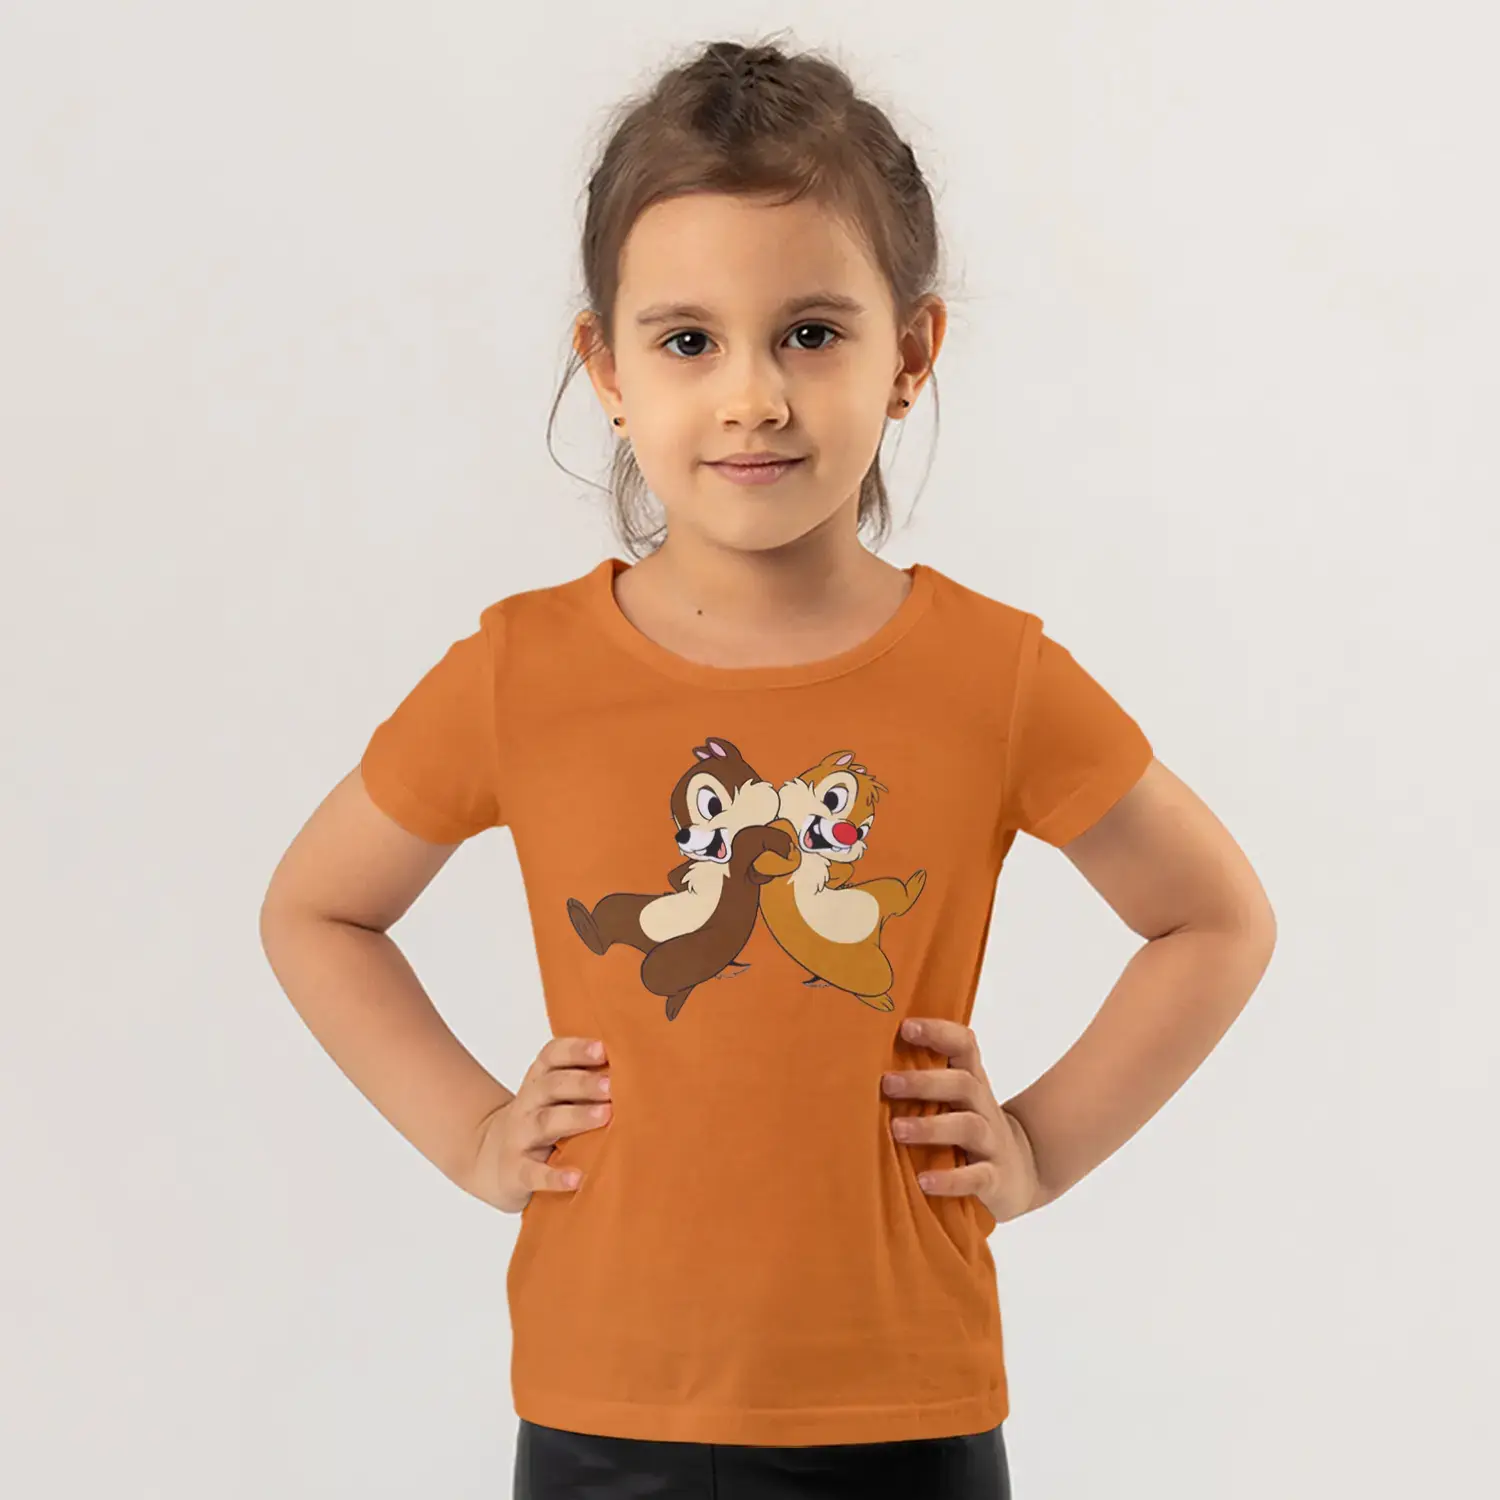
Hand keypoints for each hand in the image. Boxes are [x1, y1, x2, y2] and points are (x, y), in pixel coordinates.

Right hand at [465, 1036, 611, 1212]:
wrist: (489, 1159)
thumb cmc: (538, 1121)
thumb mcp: (553, 1096)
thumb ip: (583, 1081)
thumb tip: (638, 1068)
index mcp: (539, 1081)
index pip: (552, 1056)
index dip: (575, 1050)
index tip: (603, 1048)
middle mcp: (528, 1104)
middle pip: (552, 1086)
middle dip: (583, 1082)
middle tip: (611, 1084)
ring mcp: (520, 1137)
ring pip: (545, 1122)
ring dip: (576, 1117)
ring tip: (604, 1116)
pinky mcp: (516, 1171)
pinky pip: (533, 1173)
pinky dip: (555, 1176)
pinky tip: (576, 1177)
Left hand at [882, 1017, 1041, 1225]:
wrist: (1020, 1173)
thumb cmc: (967, 1127)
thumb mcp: (951, 1100)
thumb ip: (921, 1081)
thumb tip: (858, 1060)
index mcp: (970, 1081)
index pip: (964, 1045)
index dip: (939, 1032)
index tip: (906, 1027)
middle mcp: (982, 1107)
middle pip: (962, 1083)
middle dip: (924, 1082)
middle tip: (887, 1083)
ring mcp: (991, 1142)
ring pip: (968, 1126)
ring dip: (931, 1127)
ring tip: (898, 1130)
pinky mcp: (994, 1178)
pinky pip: (976, 1177)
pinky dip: (950, 1180)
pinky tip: (924, 1182)